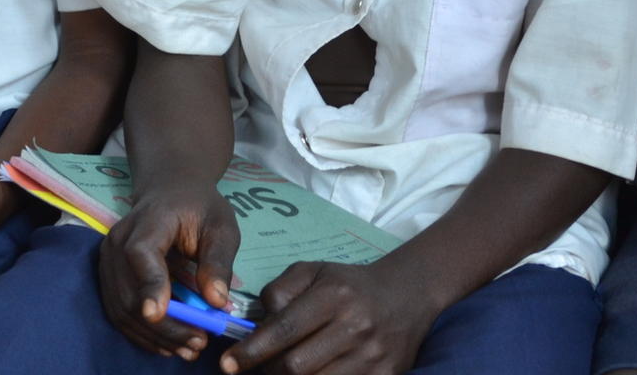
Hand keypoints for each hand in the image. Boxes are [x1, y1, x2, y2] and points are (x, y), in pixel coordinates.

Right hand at [98, 182, 241, 361]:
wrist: (169, 190)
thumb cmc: (199, 207)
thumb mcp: (221, 227)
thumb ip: (219, 262)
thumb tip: (216, 302)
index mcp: (149, 220)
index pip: (140, 253)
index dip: (148, 283)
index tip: (158, 313)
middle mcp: (119, 239)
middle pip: (130, 290)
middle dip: (164, 325)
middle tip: (198, 343)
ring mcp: (108, 259)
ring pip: (121, 307)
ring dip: (153, 336)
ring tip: (188, 349)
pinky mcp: (108, 276)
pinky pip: (118, 311)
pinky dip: (142, 333)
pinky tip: (168, 345)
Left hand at [221, 261, 433, 374]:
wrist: (407, 295)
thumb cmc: (349, 284)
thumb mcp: (313, 272)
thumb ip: (279, 290)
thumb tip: (257, 321)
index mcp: (334, 295)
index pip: (284, 330)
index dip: (252, 351)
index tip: (229, 364)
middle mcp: (355, 326)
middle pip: (296, 366)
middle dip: (268, 371)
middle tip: (258, 368)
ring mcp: (373, 357)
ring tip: (284, 371)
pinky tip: (312, 374)